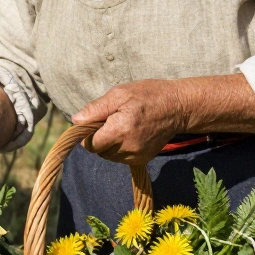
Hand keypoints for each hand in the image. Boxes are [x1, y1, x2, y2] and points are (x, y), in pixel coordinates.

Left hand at [71, 80, 185, 164]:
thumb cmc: (147, 96)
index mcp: (120, 130)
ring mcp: (136, 156)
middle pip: (99, 151)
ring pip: (109, 156)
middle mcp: (128, 147)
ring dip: (109, 144)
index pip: (90, 145)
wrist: (177, 107)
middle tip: (111, 121)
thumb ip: (95, 109)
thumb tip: (76, 121)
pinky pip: (121, 158)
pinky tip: (130, 134)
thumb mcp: (119, 94)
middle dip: (100, 138)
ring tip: (122, 126)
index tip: (96, 122)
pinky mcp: (143, 160)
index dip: (88, 134)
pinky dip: (120, 148)